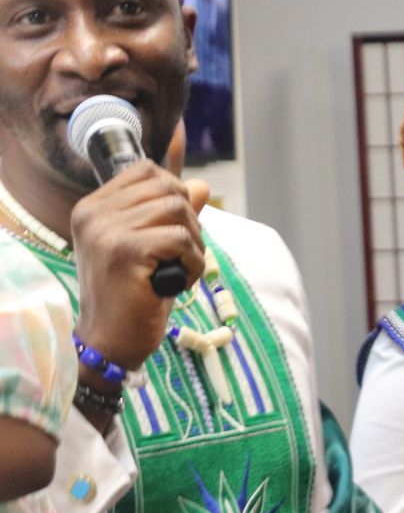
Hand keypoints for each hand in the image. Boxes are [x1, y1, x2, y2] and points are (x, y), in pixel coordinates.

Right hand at [69, 161, 210, 370]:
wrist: (110, 341)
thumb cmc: (134, 297)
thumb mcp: (155, 249)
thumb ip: (173, 215)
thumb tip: (202, 185)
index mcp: (93, 207)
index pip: (145, 171)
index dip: (175, 193)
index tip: (178, 228)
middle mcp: (93, 213)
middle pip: (167, 187)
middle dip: (190, 219)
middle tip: (184, 253)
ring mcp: (105, 230)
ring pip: (177, 209)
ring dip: (193, 243)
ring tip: (180, 269)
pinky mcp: (125, 251)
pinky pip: (180, 239)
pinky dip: (193, 262)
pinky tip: (179, 282)